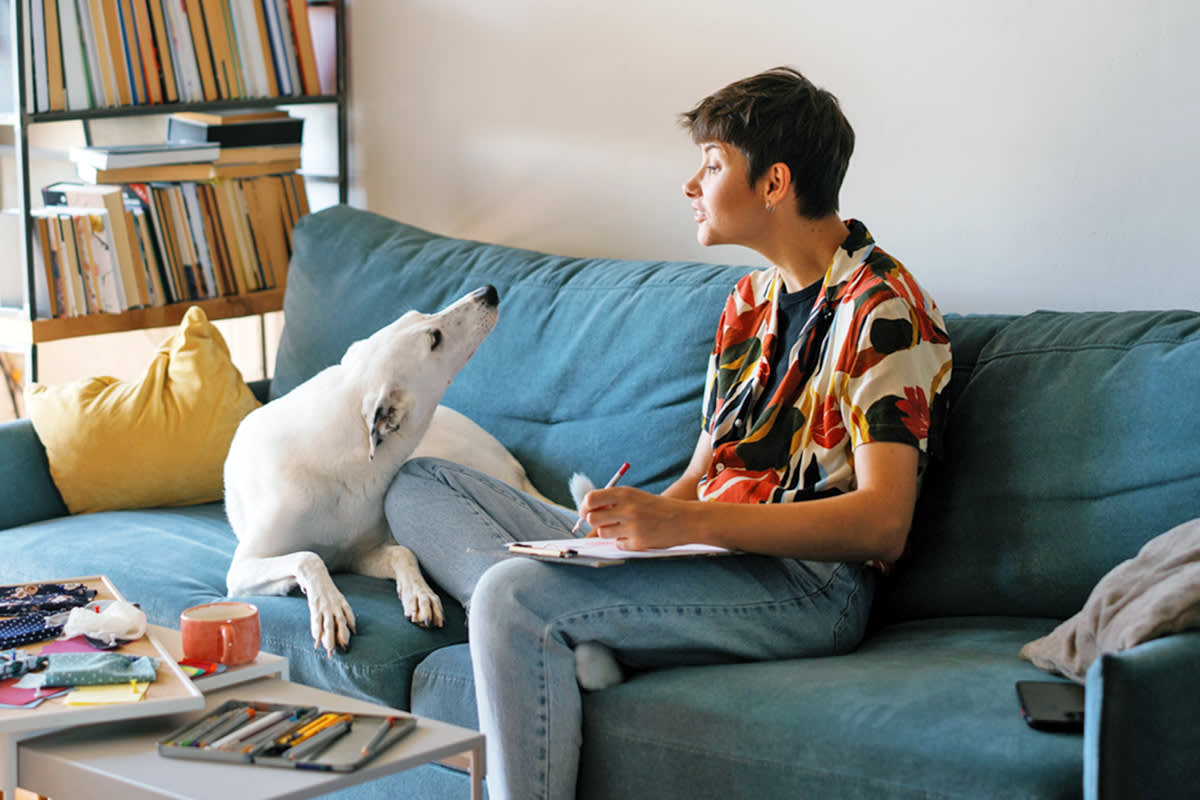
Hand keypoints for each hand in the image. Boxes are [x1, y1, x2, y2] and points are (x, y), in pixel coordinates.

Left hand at [580, 487, 695, 549]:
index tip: (586, 512)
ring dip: (609, 532)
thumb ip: (613, 501)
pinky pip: (618, 544)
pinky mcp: (638, 542)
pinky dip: (624, 542)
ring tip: (624, 528)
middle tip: (603, 522)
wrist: (685, 520)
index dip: (584, 507)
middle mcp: (627, 509)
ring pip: (603, 533)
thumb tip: (586, 512)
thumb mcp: (635, 497)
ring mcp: (632, 527)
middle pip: (593, 518)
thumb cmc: (657, 508)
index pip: (591, 499)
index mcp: (625, 493)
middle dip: (595, 522)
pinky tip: (637, 536)